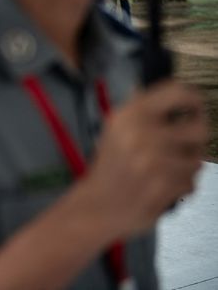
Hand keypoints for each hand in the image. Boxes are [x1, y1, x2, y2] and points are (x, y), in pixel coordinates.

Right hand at [80, 81, 206, 238]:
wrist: (98, 204)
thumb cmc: (111, 165)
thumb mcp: (117, 129)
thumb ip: (145, 112)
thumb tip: (180, 96)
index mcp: (131, 114)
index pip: (178, 92)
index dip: (194, 99)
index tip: (195, 109)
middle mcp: (144, 133)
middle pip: (199, 128)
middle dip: (196, 141)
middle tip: (185, 147)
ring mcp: (155, 160)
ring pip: (198, 159)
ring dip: (187, 167)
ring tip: (166, 170)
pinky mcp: (165, 185)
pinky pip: (192, 182)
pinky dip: (182, 186)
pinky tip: (163, 186)